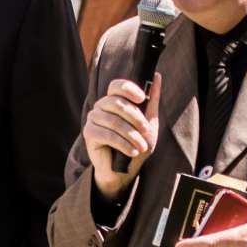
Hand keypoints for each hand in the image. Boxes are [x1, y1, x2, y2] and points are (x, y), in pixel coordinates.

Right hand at [85, 76, 160, 201]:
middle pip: (117, 103)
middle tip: (146, 130)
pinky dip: (122, 144)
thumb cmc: (136, 144)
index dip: (128, 88)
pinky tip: (132, 151)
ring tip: (141, 147)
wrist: (123, 170)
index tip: (142, 98)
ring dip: (131, 135)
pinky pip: (107, 134)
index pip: (117, 86)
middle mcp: (101, 106)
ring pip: (114, 121)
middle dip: (135, 118)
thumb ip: (152, 101)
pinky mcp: (89, 133)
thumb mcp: (149, 122)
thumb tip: (157, 77)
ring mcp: (93, 119)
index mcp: (114, 100)